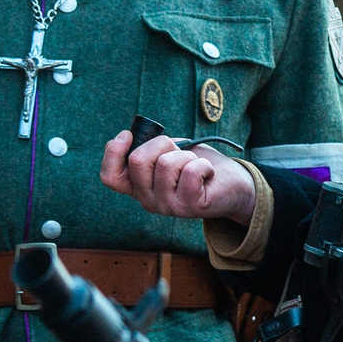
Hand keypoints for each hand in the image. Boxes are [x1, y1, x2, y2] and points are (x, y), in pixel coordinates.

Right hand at [100, 131, 255, 223]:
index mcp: (138, 187)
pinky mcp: (189, 206)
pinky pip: (190, 170)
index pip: (110, 177)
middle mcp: (148, 201)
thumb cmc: (197, 164)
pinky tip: (207, 173)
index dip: (113, 152)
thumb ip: (150, 148)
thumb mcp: (168, 152)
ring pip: (166, 163)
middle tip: (178, 150)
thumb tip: (137, 136)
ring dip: (185, 155)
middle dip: (161, 143)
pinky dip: (202, 164)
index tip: (128, 135)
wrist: (232, 185)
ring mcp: (167, 206)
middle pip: (137, 161)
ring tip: (194, 164)